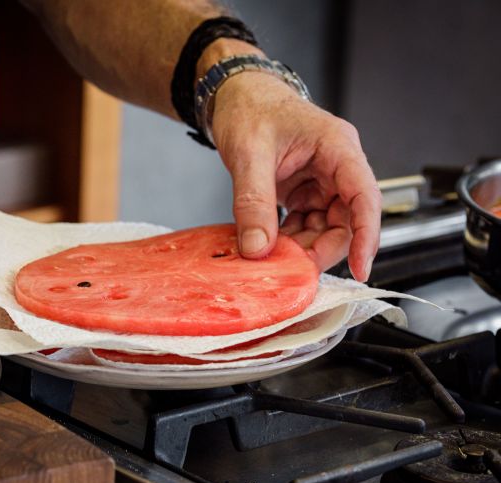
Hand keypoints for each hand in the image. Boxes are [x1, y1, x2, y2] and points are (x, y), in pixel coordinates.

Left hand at [211, 71, 380, 281]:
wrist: (234, 96)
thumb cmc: (249, 108)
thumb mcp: (248, 154)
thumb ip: (254, 202)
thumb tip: (258, 247)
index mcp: (337, 148)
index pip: (365, 196)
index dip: (366, 235)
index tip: (360, 268)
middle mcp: (336, 166)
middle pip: (346, 220)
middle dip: (323, 248)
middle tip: (294, 268)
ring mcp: (320, 181)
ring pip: (326, 227)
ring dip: (303, 247)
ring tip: (274, 257)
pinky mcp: (303, 191)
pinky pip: (305, 225)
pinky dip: (288, 240)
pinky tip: (269, 245)